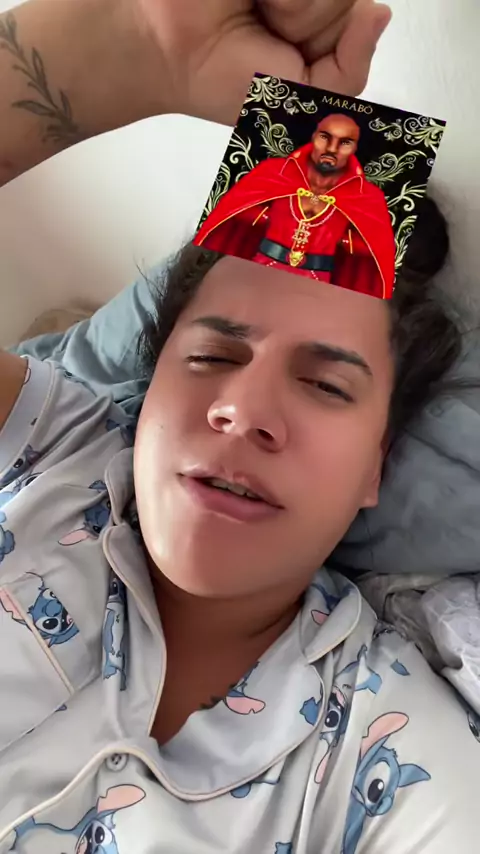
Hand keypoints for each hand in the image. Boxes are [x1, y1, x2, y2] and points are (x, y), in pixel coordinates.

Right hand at [135, 0, 391, 124]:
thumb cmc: (230, 78)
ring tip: (256, 10)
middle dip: (308, 25)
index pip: (366, 17)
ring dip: (291, 6)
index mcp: (331, 22)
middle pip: (348, 0)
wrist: (168, 50)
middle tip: (267, 33)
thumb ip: (348, 71)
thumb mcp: (301, 101)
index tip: (291, 57)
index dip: (333, 40)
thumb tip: (379, 12)